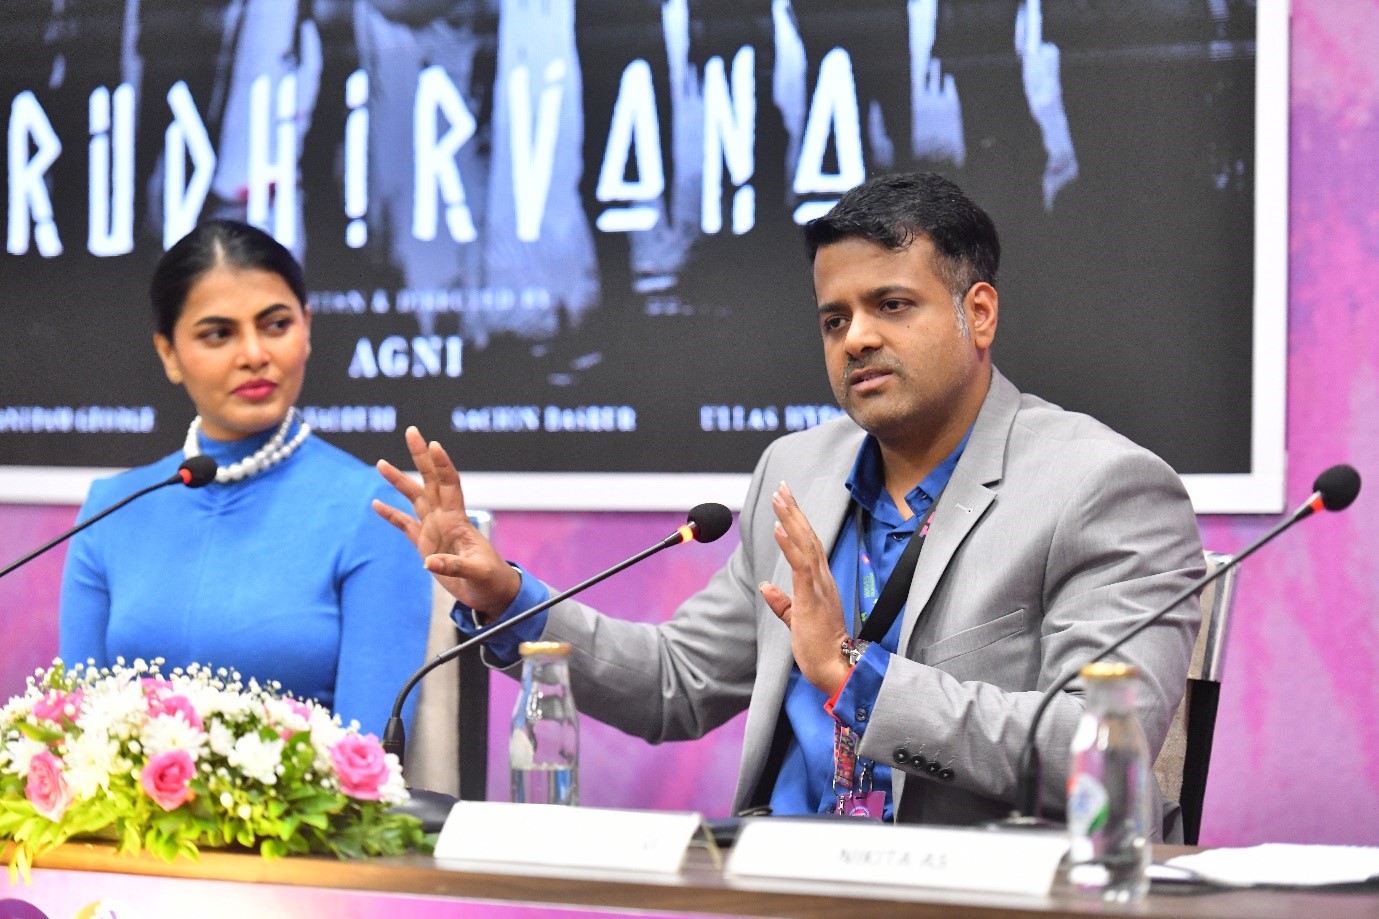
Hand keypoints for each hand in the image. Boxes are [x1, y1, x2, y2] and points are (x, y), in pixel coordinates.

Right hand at [373, 426, 520, 617]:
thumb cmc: (491, 580)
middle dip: (421, 456)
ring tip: (381, 463)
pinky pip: (405, 525)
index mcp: (458, 520)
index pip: (449, 485)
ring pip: (414, 498)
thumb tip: (429, 563)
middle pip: (430, 480)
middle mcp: (445, 519)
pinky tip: (377, 503)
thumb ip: (455, 566)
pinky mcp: (426, 544)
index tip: (434, 445)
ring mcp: (434, 530)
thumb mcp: (478, 573)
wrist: (490, 593)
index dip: (442, 465)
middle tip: (412, 431)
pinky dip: (391, 515)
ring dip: (399, 481)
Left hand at [758, 481, 851, 694]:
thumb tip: (766, 587)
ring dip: (791, 519)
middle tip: (782, 488)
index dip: (797, 521)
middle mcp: (822, 579)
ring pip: (805, 544)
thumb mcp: (796, 620)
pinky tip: (780, 528)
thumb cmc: (820, 648)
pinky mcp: (813, 597)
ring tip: (779, 498)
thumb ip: (782, 602)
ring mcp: (819, 586)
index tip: (786, 501)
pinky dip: (789, 545)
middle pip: (808, 537)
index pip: (808, 545)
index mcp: (819, 583)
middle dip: (794, 510)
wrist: (836, 668)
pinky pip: (801, 566)